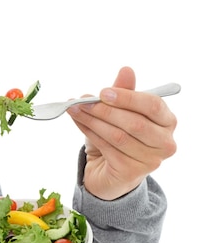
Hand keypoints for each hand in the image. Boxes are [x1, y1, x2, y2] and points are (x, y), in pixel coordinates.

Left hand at [69, 66, 177, 199]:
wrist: (109, 169)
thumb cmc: (118, 134)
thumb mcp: (119, 111)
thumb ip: (123, 92)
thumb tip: (126, 70)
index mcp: (167, 121)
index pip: (153, 105)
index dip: (127, 97)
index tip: (103, 92)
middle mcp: (165, 143)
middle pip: (135, 123)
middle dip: (104, 110)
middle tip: (82, 101)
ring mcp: (151, 160)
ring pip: (118, 136)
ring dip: (92, 120)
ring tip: (74, 109)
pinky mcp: (131, 172)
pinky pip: (107, 148)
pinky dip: (89, 132)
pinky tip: (78, 122)